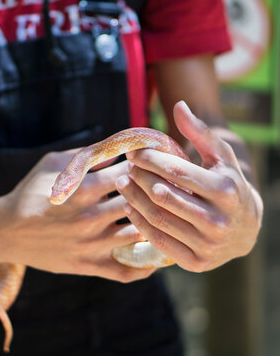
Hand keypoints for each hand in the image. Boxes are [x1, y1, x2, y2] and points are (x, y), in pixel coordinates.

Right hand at [0, 149, 154, 282]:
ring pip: (140, 234)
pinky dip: (146, 265)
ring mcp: (91, 245)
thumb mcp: (52, 164)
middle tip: (159, 188)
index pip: (129, 173)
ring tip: (159, 216)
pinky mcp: (88, 266)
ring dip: (153, 224)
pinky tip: (154, 254)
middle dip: (152, 192)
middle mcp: (91, 218)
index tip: (148, 164)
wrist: (6, 231)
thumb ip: (86, 155)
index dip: (143, 166)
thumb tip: (119, 150)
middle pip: (139, 202)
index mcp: (84, 190)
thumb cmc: (31, 192)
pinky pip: (126, 271)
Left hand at [116, 101, 262, 271]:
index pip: (178, 172)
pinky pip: (159, 240)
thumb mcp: (221, 157)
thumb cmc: (228, 185)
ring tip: (122, 183)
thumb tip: (179, 106)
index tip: (133, 152)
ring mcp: (208, 245)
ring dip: (134, 199)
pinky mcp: (196, 263)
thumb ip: (200, 132)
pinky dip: (140, 223)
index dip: (150, 160)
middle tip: (126, 168)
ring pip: (158, 218)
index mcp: (226, 190)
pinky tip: (129, 207)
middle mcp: (218, 220)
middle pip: (164, 195)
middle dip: (139, 178)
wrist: (246, 230)